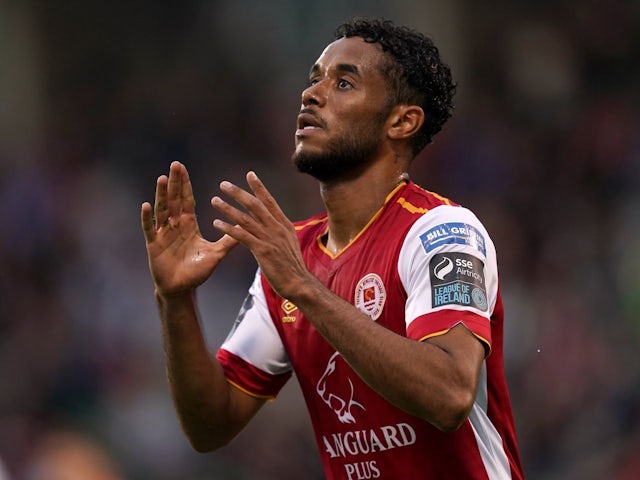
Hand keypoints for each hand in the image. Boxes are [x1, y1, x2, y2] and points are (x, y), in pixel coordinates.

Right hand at [141, 161, 237, 296]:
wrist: (181, 289)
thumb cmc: (197, 272)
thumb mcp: (216, 253)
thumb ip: (229, 240)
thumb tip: (246, 227)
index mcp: (188, 225)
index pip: (186, 200)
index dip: (185, 184)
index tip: (183, 168)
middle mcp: (174, 226)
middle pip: (174, 200)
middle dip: (175, 182)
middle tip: (175, 164)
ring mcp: (162, 234)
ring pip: (162, 211)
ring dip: (162, 195)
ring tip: (163, 179)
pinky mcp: (154, 245)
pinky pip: (150, 229)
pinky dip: (147, 218)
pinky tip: (147, 206)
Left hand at [211, 171, 309, 298]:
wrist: (299, 283)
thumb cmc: (293, 267)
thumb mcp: (288, 243)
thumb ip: (278, 232)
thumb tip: (271, 224)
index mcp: (284, 225)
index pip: (270, 201)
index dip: (259, 187)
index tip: (250, 175)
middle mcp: (277, 228)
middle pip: (255, 205)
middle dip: (238, 193)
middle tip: (223, 185)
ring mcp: (270, 238)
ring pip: (245, 218)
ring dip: (228, 208)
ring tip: (215, 200)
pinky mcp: (262, 250)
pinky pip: (241, 235)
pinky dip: (228, 227)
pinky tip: (216, 222)